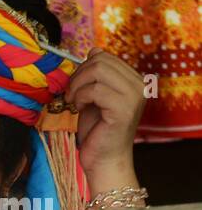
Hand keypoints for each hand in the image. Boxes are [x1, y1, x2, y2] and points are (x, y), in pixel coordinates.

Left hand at [65, 48, 144, 185]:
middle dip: (78, 75)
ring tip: (73, 101)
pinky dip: (80, 97)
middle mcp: (139, 85)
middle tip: (70, 95)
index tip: (74, 87)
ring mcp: (134, 96)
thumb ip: (95, 76)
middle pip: (100, 60)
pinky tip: (78, 108)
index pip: (105, 57)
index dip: (83, 69)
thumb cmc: (97, 130)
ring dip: (77, 85)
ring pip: (98, 71)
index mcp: (133, 80)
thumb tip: (93, 50)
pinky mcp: (124, 109)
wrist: (103, 159)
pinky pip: (95, 89)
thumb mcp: (94, 97)